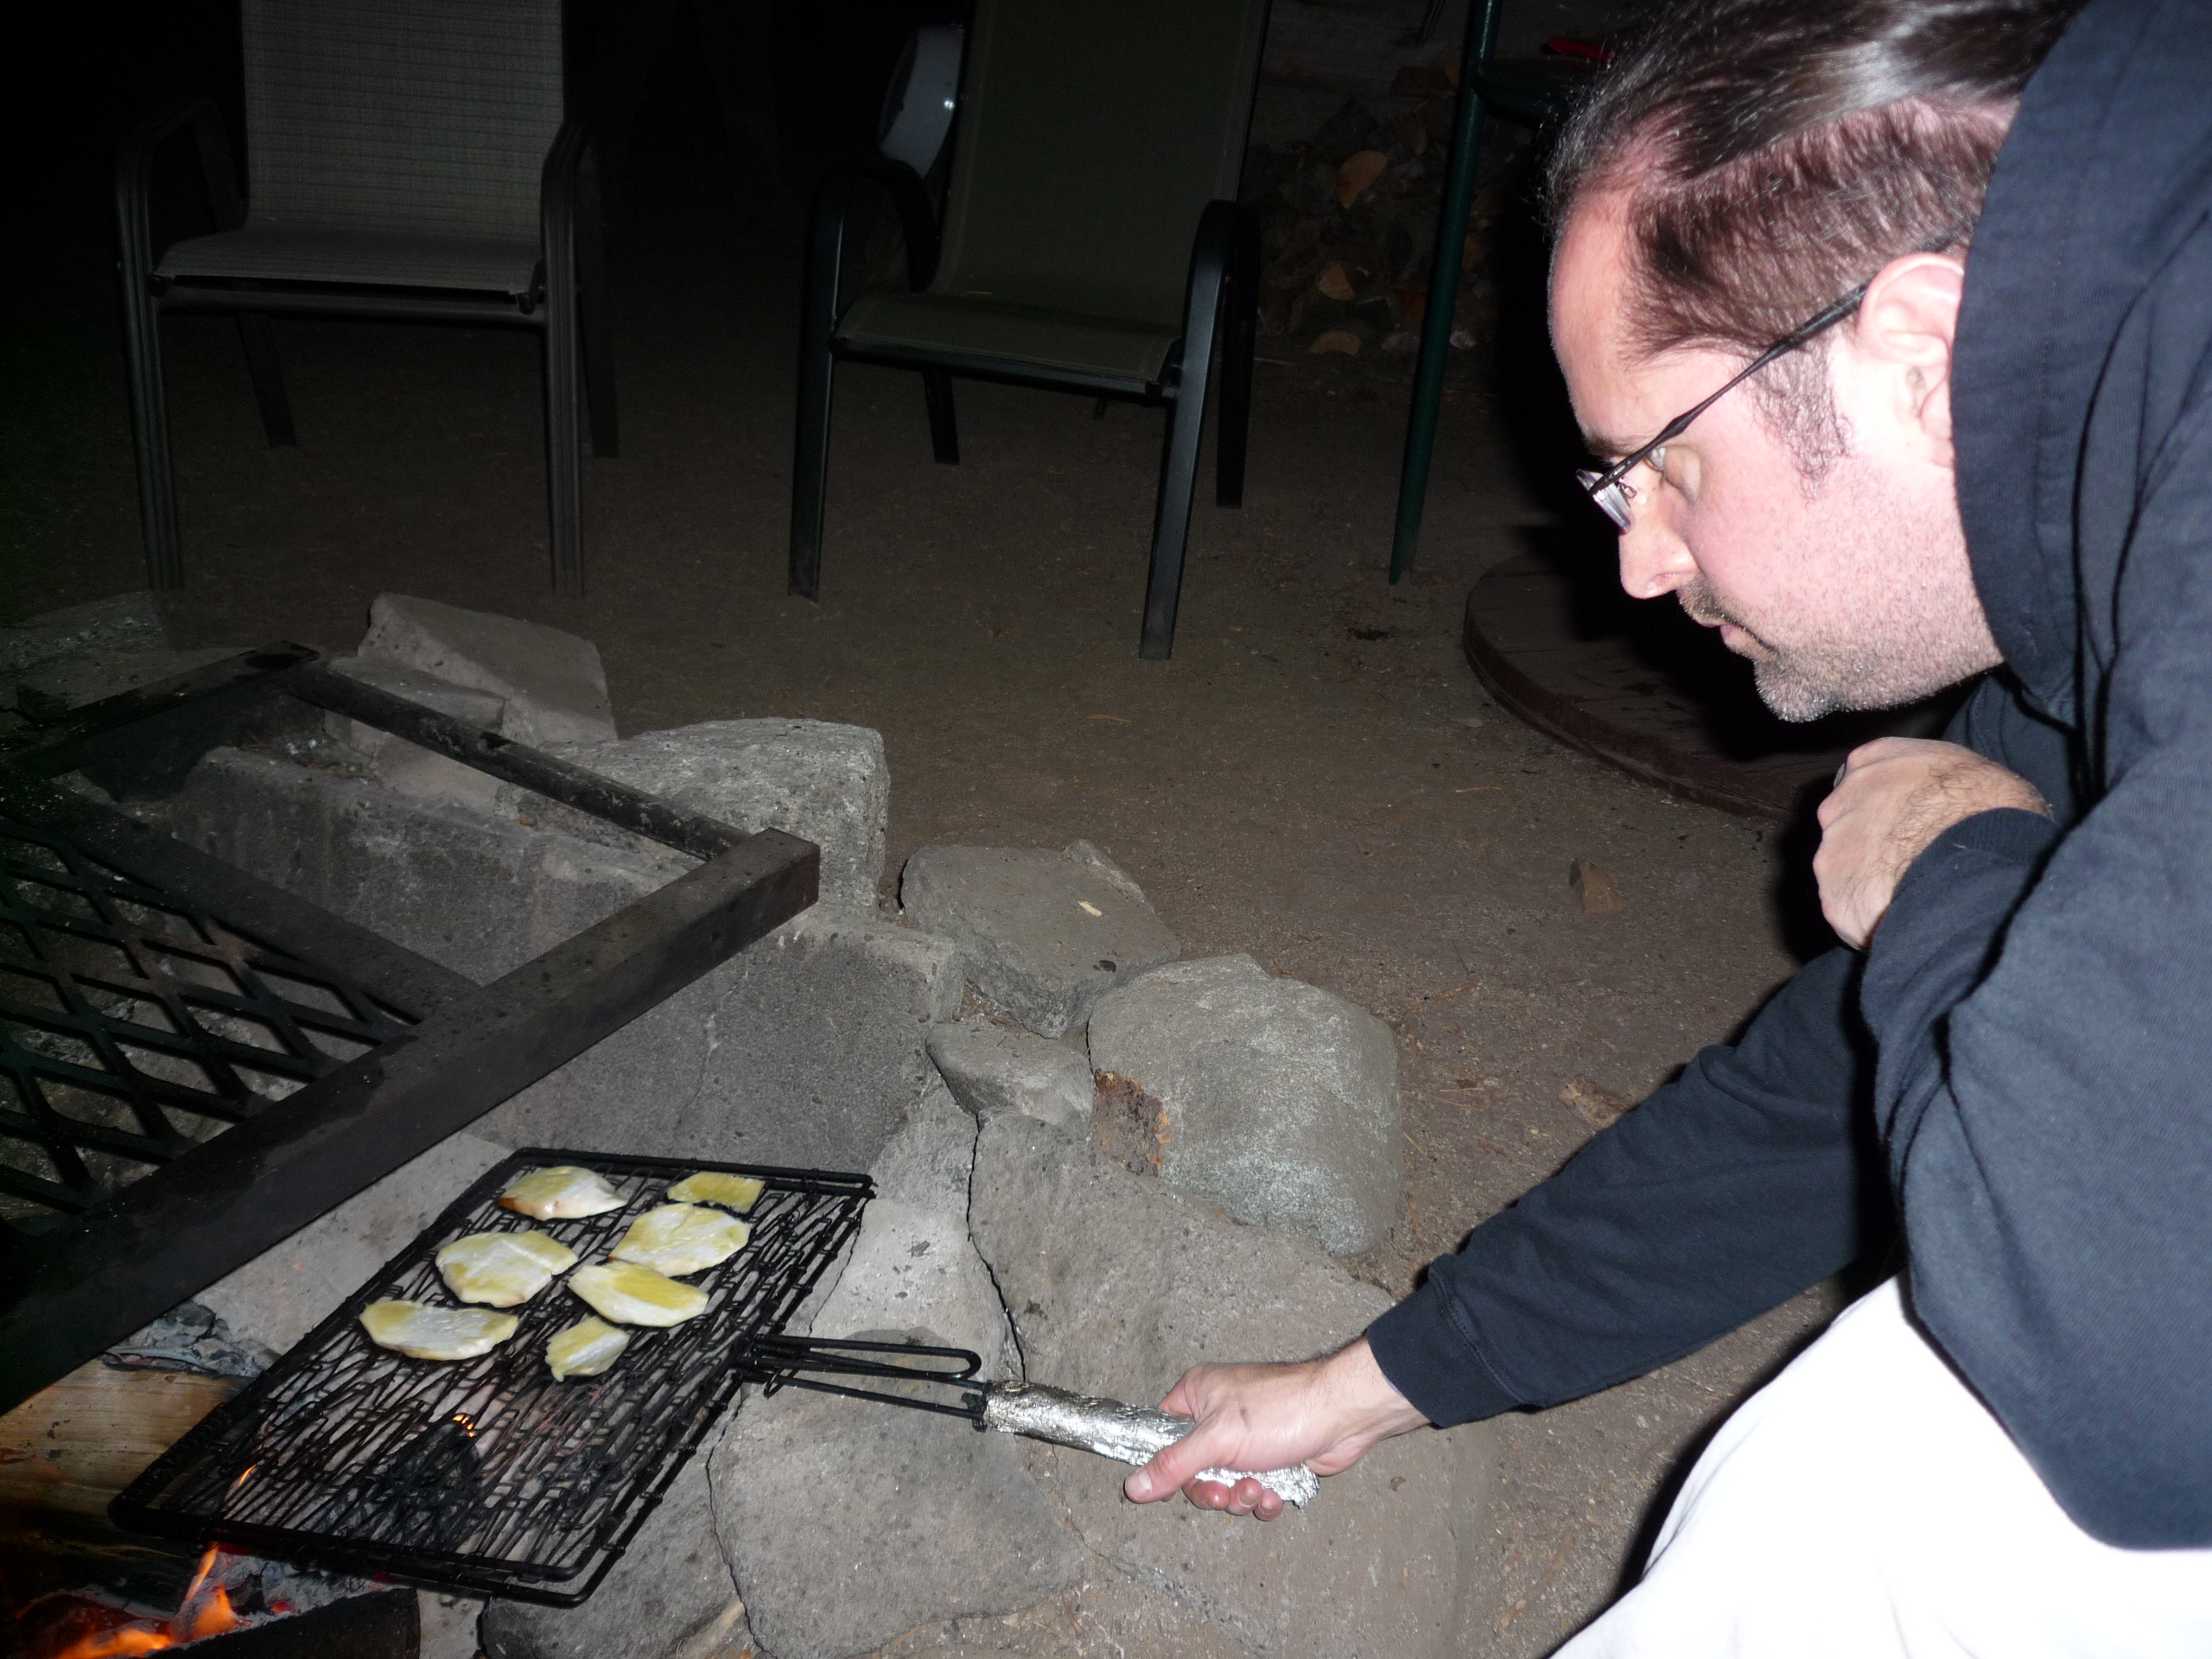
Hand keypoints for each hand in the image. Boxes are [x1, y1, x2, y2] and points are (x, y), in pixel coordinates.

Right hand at [1122, 1338, 1428, 1519]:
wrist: (1343, 1414)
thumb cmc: (1282, 1409)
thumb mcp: (1218, 1440)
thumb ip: (1174, 1465)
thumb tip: (1134, 1486)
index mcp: (1197, 1396)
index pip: (1161, 1437)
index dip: (1167, 1467)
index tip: (1177, 1486)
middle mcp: (1217, 1417)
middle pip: (1193, 1471)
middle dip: (1213, 1490)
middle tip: (1227, 1491)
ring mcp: (1246, 1440)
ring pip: (1225, 1485)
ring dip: (1241, 1496)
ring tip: (1261, 1488)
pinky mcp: (1271, 1459)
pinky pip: (1253, 1491)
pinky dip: (1263, 1499)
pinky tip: (1276, 1493)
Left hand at [1815, 738, 2049, 948]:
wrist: (1974, 856)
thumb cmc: (1986, 807)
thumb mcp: (1968, 771)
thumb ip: (1931, 783)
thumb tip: (1941, 802)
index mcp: (1873, 761)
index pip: (1864, 779)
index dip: (1886, 805)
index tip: (1904, 822)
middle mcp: (1840, 800)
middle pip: (1845, 824)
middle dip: (1870, 843)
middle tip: (1907, 860)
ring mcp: (1831, 849)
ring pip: (1843, 868)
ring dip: (1868, 879)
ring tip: (1910, 892)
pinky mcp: (1834, 894)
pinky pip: (1847, 907)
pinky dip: (1867, 915)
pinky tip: (1901, 915)